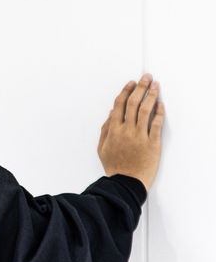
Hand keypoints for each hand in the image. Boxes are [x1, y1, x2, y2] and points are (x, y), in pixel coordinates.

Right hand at [98, 72, 164, 192]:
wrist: (126, 183)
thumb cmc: (115, 167)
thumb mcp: (102, 149)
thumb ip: (105, 130)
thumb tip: (111, 114)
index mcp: (113, 131)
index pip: (119, 105)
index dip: (126, 91)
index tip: (131, 84)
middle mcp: (126, 131)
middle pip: (133, 103)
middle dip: (140, 87)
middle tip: (146, 78)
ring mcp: (140, 136)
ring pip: (145, 110)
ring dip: (151, 95)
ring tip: (155, 85)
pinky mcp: (152, 143)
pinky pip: (156, 123)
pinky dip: (159, 112)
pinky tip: (160, 104)